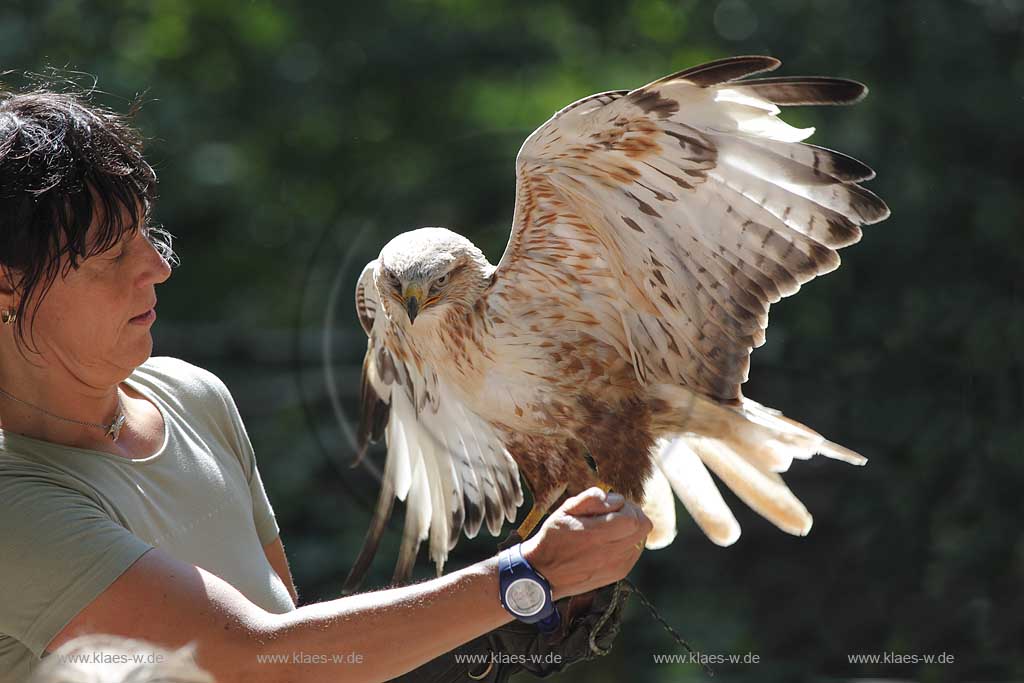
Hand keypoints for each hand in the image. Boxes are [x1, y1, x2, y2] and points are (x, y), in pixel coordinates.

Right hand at [520, 487, 651, 599]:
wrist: (544, 573)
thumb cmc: (553, 538)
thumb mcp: (565, 510)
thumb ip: (592, 499)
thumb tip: (617, 499)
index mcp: (596, 535)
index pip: (633, 518)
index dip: (626, 506)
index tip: (611, 505)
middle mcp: (610, 553)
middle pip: (644, 528)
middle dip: (633, 514)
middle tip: (615, 513)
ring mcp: (616, 566)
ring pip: (641, 539)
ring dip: (631, 529)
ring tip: (610, 528)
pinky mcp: (618, 574)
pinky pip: (635, 552)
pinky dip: (628, 542)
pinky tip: (610, 541)